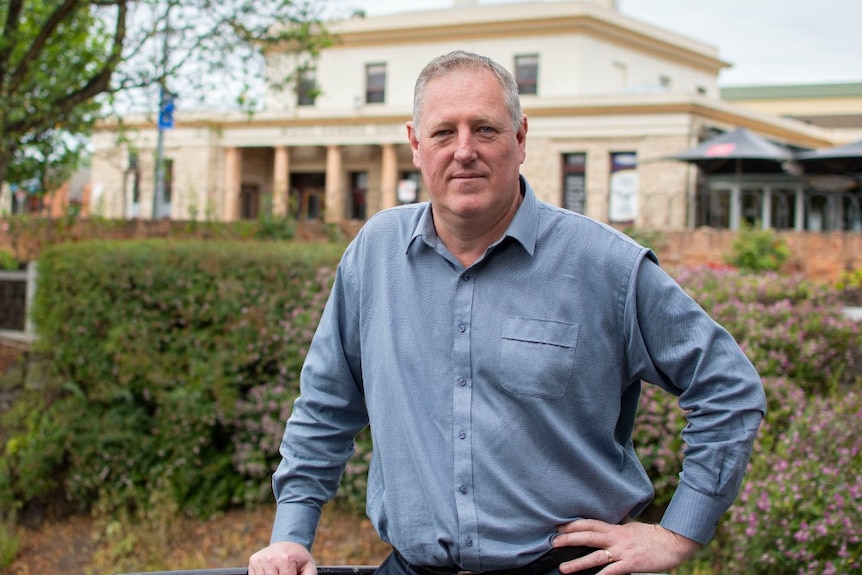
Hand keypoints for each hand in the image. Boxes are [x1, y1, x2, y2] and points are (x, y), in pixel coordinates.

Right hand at [249, 541, 316, 574]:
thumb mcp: (308, 566)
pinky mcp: (253, 561)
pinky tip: (271, 571)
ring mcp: (260, 559)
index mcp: (286, 559)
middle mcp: (271, 558)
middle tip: (286, 572)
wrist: (288, 542)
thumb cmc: (298, 558)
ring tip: (279, 571)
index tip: (292, 574)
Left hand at [552, 518, 700, 573]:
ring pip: (595, 556)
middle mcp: (616, 538)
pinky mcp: (631, 563)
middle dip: (569, 539)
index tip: (558, 527)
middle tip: (553, 542)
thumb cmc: (652, 536)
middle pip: (588, 536)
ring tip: (563, 568)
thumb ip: (618, 526)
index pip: (590, 524)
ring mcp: (623, 551)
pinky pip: (612, 571)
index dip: (573, 525)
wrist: (672, 543)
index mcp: (616, 528)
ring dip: (578, 562)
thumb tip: (607, 523)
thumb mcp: (632, 527)